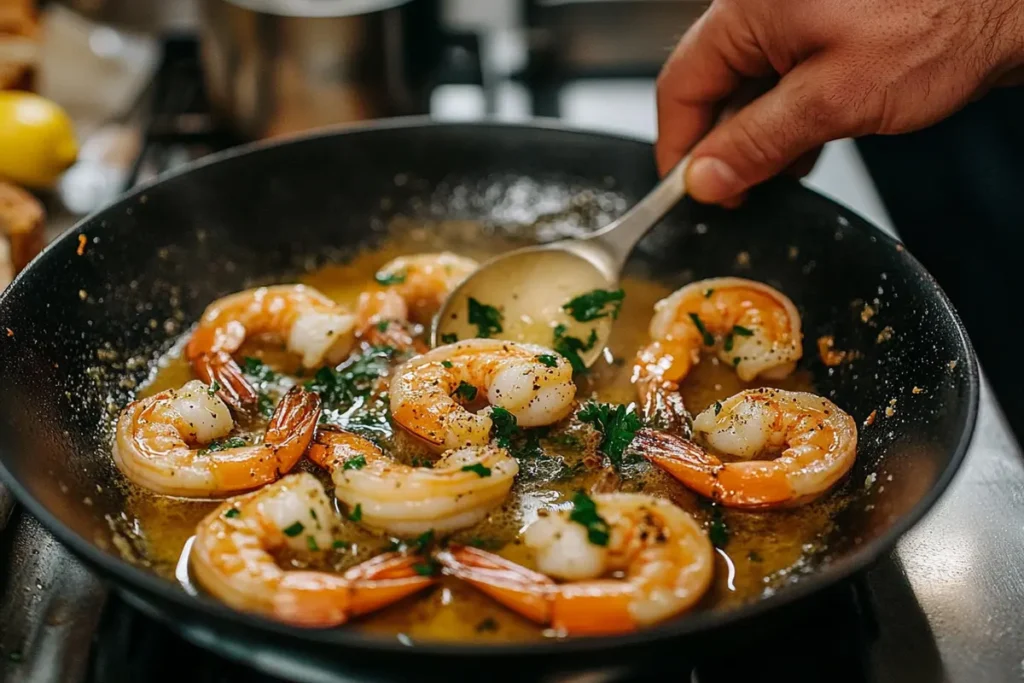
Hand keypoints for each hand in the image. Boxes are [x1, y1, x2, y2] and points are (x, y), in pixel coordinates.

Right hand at [656, 0, 1023, 205]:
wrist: (1010, 3)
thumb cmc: (937, 25)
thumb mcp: (833, 101)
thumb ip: (757, 144)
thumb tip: (704, 180)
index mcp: (749, 8)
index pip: (681, 85)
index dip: (678, 147)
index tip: (687, 193)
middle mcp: (764, 5)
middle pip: (713, 86)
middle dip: (724, 145)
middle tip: (739, 193)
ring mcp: (796, 15)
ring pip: (750, 87)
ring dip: (759, 135)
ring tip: (781, 172)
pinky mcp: (825, 26)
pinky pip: (784, 78)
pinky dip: (788, 116)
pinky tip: (805, 145)